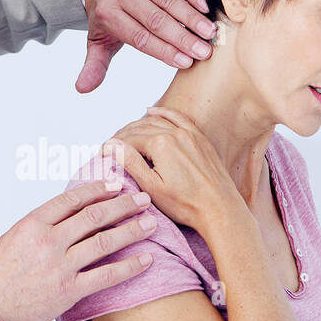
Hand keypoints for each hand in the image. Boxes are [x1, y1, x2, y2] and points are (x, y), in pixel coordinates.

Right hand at [0, 180, 156, 320]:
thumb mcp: (12, 240)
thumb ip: (40, 228)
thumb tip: (69, 219)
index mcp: (32, 223)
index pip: (73, 199)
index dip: (99, 189)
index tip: (117, 184)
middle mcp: (48, 240)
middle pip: (95, 215)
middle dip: (124, 204)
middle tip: (144, 199)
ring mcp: (59, 266)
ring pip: (105, 241)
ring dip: (132, 230)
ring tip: (151, 223)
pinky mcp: (68, 291)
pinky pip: (106, 275)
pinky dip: (129, 267)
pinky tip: (146, 260)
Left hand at [77, 0, 218, 93]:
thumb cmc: (106, 15)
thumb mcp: (97, 40)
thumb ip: (94, 65)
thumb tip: (82, 89)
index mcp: (108, 14)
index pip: (140, 37)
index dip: (163, 50)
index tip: (186, 62)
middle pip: (156, 20)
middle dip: (182, 38)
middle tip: (204, 52)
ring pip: (168, 0)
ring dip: (191, 17)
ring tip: (209, 33)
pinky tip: (205, 8)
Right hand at [102, 105, 244, 233]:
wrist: (220, 209)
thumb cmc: (186, 204)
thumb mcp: (151, 187)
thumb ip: (130, 162)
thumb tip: (111, 145)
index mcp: (161, 144)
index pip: (128, 139)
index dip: (112, 146)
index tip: (101, 154)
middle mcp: (175, 133)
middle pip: (140, 128)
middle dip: (122, 135)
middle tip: (110, 146)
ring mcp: (190, 133)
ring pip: (157, 121)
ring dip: (138, 125)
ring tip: (124, 134)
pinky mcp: (200, 138)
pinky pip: (178, 118)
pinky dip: (163, 112)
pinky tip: (151, 111)